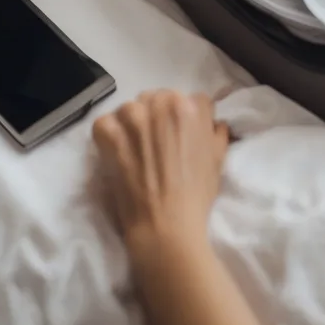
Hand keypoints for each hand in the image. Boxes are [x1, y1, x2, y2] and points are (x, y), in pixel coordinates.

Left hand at [93, 90, 229, 256]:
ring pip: (131, 108)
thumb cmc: (198, 194)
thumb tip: (215, 124)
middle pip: (158, 99)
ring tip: (135, 149)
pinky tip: (116, 152)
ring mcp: (133, 116)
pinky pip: (104, 123)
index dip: (186, 119)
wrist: (166, 224)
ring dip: (133, 124)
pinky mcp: (110, 133)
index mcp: (192, 107)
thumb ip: (217, 133)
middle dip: (158, 117)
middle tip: (157, 144)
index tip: (181, 136)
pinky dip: (108, 136)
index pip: (190, 100)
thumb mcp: (219, 159)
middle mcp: (163, 103)